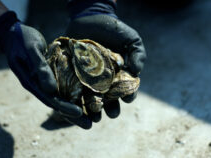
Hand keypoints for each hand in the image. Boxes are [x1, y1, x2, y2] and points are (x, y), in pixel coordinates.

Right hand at [0, 11, 91, 128]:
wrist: (15, 33)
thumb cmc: (21, 39)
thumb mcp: (31, 50)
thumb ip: (39, 68)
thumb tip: (50, 89)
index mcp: (32, 83)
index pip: (49, 99)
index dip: (64, 107)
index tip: (79, 113)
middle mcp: (40, 85)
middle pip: (58, 103)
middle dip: (74, 115)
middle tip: (90, 125)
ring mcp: (46, 81)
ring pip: (63, 97)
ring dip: (77, 106)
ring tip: (93, 117)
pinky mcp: (52, 74)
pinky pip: (65, 86)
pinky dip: (75, 93)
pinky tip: (88, 97)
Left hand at [66, 0, 146, 121]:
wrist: (91, 17)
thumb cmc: (114, 30)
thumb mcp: (131, 40)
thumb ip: (138, 54)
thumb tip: (136, 71)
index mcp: (119, 76)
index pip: (126, 90)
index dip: (128, 95)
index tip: (128, 98)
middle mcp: (103, 81)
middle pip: (108, 100)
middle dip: (110, 108)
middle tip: (111, 113)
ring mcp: (87, 79)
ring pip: (90, 100)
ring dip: (93, 110)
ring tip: (94, 117)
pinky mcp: (72, 75)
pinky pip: (72, 90)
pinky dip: (74, 100)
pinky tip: (76, 107)